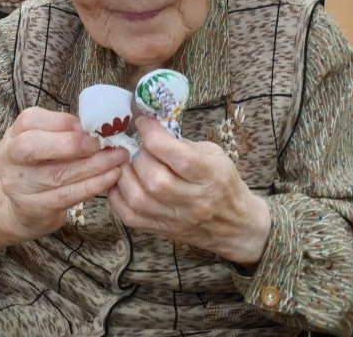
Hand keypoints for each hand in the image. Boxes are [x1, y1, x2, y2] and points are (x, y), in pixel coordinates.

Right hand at [0, 107, 128, 238]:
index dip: (62, 122)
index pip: (30, 121)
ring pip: (57, 174)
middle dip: (70, 143)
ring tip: (118, 157)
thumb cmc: (41, 166)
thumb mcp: (45, 142)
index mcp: (13, 135)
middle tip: (101, 143)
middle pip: (32, 147)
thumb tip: (97, 126)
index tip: (89, 126)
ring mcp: (19, 186)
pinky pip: (67, 196)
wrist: (23, 209)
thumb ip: (64, 132)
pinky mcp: (35, 208)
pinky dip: (93, 185)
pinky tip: (112, 176)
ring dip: (94, 165)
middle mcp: (10, 159)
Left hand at [107, 117, 270, 265]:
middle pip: (155, 179)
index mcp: (211, 176)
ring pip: (139, 198)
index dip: (155, 137)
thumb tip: (153, 130)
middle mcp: (194, 201)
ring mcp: (176, 218)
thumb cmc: (223, 182)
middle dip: (140, 154)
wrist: (234, 225)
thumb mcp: (214, 155)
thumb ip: (183, 143)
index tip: (143, 122)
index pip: (180, 158)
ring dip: (126, 173)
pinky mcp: (161, 229)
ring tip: (129, 160)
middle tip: (139, 145)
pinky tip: (123, 179)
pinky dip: (118, 194)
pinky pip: (129, 215)